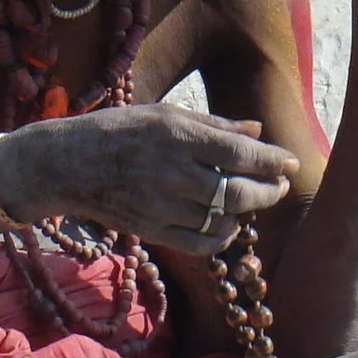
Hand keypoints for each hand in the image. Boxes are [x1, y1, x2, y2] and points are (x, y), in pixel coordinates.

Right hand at [0, 104, 297, 255]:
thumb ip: (214, 125)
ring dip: (246, 213)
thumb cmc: (119, 130)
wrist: (67, 164)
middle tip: (279, 185)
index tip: (289, 162)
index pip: (238, 153)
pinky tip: (228, 225)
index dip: (270, 161)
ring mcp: (160, 205)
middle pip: (237, 191)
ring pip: (221, 219)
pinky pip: (199, 243)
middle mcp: (171, 172)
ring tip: (251, 200)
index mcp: (176, 135)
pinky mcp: (151, 230)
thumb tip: (257, 132)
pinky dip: (221, 237)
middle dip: (267, 191)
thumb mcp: (165, 113)